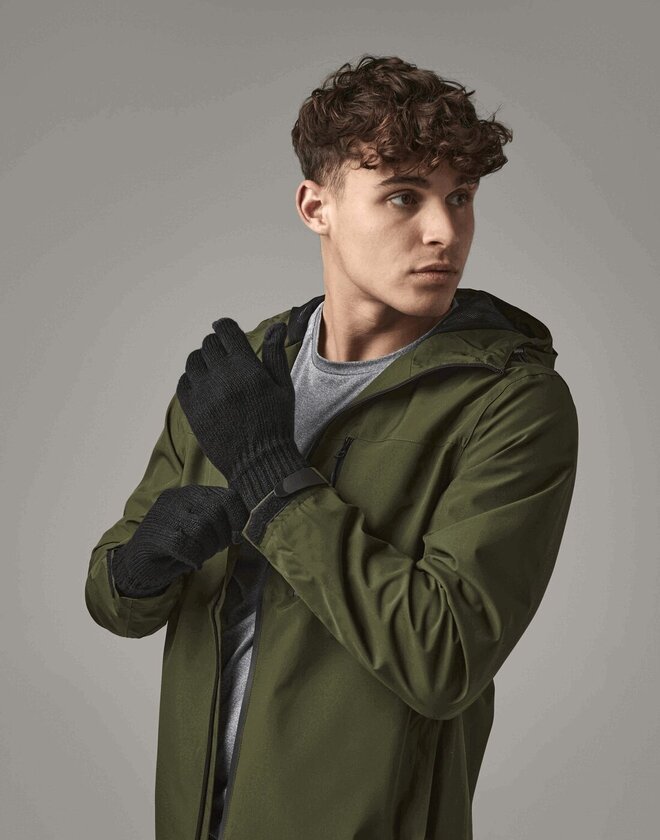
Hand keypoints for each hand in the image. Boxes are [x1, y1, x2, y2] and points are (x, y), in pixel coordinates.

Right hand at [110, 483, 248, 597]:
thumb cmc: (177, 545)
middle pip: (215, 512)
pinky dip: (193, 558)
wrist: (138, 562)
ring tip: (202, 555)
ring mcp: (164, 514)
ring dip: (208, 548)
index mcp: (193, 492)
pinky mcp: (155, 535)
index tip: (237, 536)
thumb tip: (244, 528)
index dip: (239, 518)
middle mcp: (178, 498)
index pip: (228, 496)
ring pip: (200, 528)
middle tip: (214, 549)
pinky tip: (192, 563)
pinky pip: (184, 545)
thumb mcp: (200, 526)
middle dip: (222, 536)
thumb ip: (219, 520)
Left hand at [176, 318, 307, 509]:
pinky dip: (191, 380)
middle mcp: (222, 376)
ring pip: (193, 361)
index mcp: (246, 367)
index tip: (224, 329)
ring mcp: (204, 393)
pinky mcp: (192, 410)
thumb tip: (277, 327)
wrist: (259, 461)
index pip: (226, 332)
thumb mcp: (283, 387)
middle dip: (216, 345)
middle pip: (208, 345)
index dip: (225, 327)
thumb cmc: (276, 423)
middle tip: (222, 354)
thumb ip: (275, 354)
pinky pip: (183, 383)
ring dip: (202, 361)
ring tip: (213, 370)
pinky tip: (203, 386)